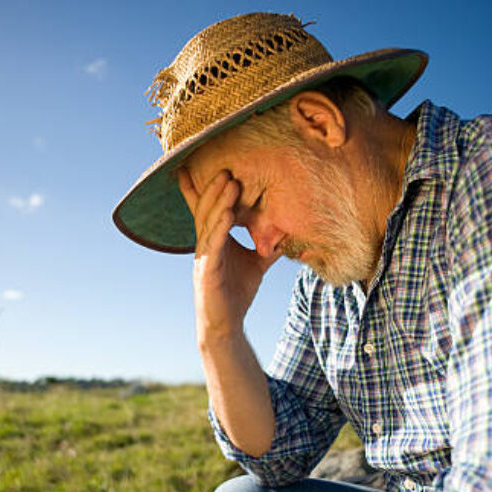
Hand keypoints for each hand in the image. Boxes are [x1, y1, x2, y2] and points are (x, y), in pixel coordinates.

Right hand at [178, 167, 279, 343]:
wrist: (227, 325)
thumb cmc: (237, 293)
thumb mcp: (257, 264)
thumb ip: (268, 247)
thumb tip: (287, 232)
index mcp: (214, 241)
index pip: (208, 210)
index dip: (204, 190)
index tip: (207, 167)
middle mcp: (205, 245)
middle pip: (206, 210)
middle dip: (214, 188)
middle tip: (226, 167)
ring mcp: (204, 257)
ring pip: (208, 223)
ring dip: (218, 202)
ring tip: (229, 182)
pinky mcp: (206, 271)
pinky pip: (213, 245)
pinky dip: (219, 228)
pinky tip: (226, 215)